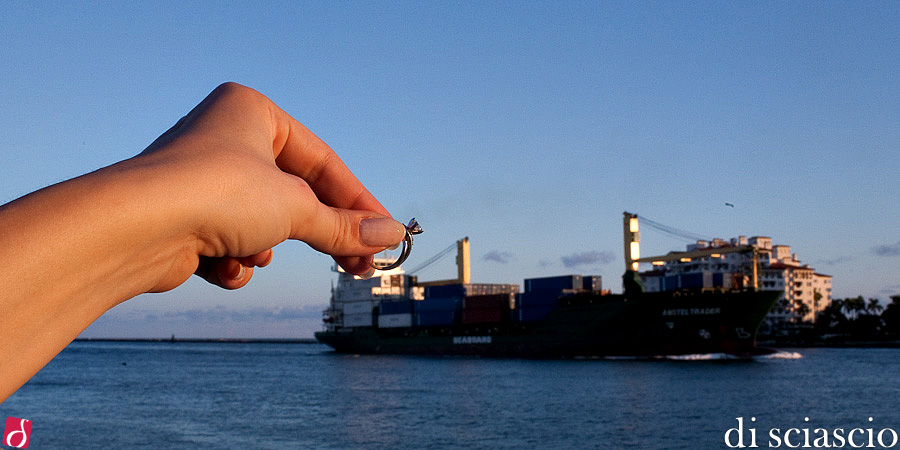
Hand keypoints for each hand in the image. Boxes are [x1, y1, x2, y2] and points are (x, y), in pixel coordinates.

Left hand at [136, 82, 404, 290]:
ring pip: (262, 223)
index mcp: (253, 112)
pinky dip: (233, 260)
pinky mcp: (185, 218)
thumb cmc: (215, 193)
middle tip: (360, 265)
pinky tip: (220, 263)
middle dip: (320, 234)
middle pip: (295, 195)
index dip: (357, 203)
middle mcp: (226, 138)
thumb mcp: (295, 208)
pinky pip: (230, 241)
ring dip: (264, 247)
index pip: (323, 162)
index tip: (384, 235)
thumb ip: (344, 226)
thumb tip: (390, 236)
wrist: (134, 230)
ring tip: (254, 254)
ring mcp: (203, 179)